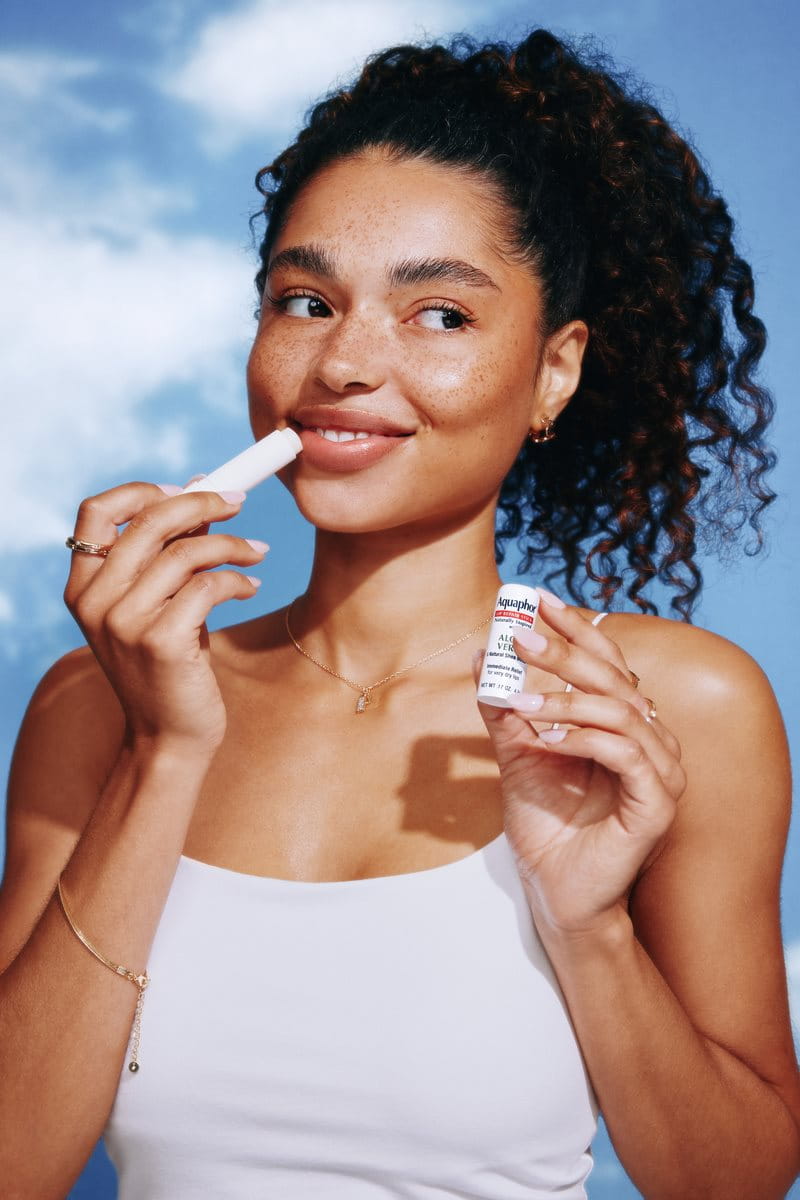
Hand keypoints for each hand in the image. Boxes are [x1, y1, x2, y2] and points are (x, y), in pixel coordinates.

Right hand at [64, 482, 266, 754]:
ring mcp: (124, 622)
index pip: (95, 512)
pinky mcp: (161, 641)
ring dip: (232, 544)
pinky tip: (252, 586)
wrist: (168, 738)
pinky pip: (209, 585)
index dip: (142, 491)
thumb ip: (169, 551)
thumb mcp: (160, 602)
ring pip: (187, 551)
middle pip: (150, 520)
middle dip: (203, 502)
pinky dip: (239, 578)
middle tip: (239, 502)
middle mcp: (94, 601)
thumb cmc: (169, 665)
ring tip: (258, 552)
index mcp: (83, 587)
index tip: (184, 489)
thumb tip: (199, 486)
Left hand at [477, 598, 685, 939]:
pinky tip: (545, 738)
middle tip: (518, 635)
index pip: (607, 663)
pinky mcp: (658, 804)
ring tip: (518, 702)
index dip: (575, 628)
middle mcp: (652, 740)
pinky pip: (624, 753)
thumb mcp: (518, 755)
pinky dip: (582, 738)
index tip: (535, 598)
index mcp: (626, 723)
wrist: (556, 892)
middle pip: (614, 679)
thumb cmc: (546, 825)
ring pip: (620, 711)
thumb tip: (483, 656)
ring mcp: (662, 771)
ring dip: (564, 699)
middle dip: (563, 652)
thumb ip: (506, 709)